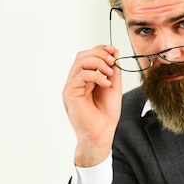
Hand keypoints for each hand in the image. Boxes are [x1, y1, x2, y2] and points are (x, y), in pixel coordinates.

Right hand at [63, 45, 122, 166]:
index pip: (87, 56)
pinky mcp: (70, 93)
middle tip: (112, 61)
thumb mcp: (114, 87)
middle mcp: (76, 81)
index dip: (100, 50)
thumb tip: (114, 52)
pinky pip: (80, 75)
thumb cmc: (105, 115)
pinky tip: (105, 83)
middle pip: (82, 56)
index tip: (113, 51)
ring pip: (80, 62)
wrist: (101, 134)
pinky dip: (96, 75)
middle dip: (99, 54)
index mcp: (85, 79)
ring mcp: (71, 87)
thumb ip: (113, 70)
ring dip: (98, 63)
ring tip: (110, 73)